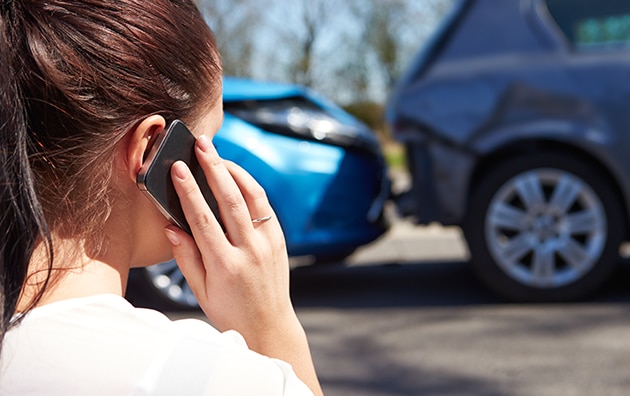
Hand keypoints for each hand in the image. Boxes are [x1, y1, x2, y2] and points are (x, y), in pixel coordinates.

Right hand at [164, 134, 322, 394]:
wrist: (269, 325)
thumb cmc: (229, 311)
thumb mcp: (200, 292)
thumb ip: (185, 258)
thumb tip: (171, 226)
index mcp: (225, 266)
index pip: (203, 219)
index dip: (188, 190)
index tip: (177, 168)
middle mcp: (250, 251)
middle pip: (230, 199)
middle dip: (213, 167)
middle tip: (202, 144)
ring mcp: (268, 244)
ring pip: (252, 197)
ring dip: (234, 171)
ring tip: (218, 154)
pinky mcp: (279, 240)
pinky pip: (264, 206)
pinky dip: (250, 187)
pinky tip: (236, 176)